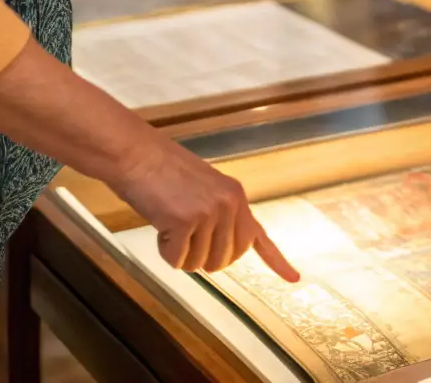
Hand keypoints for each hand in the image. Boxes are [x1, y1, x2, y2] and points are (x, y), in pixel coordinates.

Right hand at [114, 127, 299, 281]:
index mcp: (235, 195)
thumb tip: (225, 253)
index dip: (276, 261)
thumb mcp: (204, 188)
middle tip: (183, 232)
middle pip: (224, 261)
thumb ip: (219, 215)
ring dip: (180, 252)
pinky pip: (176, 260)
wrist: (136, 152)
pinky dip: (164, 250)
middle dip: (201, 256)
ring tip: (169, 219)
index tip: (294, 279)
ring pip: (198, 264)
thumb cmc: (162, 169)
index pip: (258, 235)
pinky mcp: (185, 221)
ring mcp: (208, 212)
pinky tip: (159, 222)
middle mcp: (228, 204)